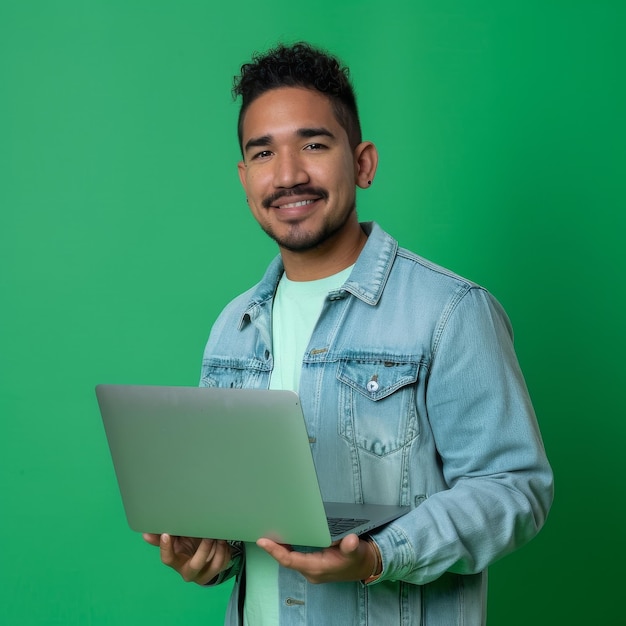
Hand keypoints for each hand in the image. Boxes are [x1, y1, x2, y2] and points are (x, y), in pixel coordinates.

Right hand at [143, 533, 233, 584]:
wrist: (201, 557)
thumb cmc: (186, 546)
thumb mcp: (175, 541)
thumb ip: (163, 537)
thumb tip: (145, 533)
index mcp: (176, 562)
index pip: (167, 559)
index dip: (165, 548)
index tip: (166, 534)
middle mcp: (189, 571)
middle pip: (195, 564)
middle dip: (203, 549)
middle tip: (208, 535)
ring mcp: (204, 573)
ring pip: (214, 565)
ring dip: (218, 549)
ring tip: (219, 536)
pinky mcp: (217, 571)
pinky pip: (224, 562)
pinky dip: (226, 550)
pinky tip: (224, 541)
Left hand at [256, 533, 377, 583]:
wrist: (365, 566)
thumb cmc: (358, 557)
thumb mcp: (356, 550)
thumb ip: (351, 546)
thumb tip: (350, 540)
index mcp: (317, 568)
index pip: (290, 561)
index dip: (275, 551)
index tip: (262, 541)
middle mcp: (310, 571)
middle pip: (286, 560)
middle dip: (273, 548)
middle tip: (261, 531)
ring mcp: (310, 569)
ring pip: (289, 559)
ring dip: (279, 548)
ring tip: (267, 533)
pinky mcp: (312, 565)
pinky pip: (294, 558)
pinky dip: (286, 548)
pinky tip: (282, 538)